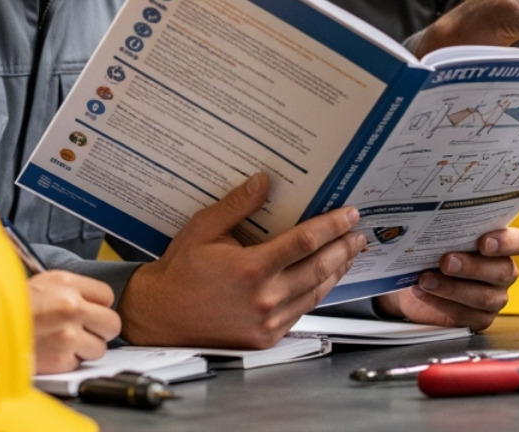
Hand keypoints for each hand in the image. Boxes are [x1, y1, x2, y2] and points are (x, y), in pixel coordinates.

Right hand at [29, 270, 121, 374]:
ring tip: (63, 342)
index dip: (98, 307)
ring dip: (84, 349)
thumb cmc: (10, 308)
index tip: (88, 312)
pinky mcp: (60, 360)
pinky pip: (77, 364)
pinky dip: (67, 362)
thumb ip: (71, 288)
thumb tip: (94, 300)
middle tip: (84, 331)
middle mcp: (71, 308)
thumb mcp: (42, 283)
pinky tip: (51, 352)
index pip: (107, 296)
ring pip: (99, 348)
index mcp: (67, 284)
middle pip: (112, 323)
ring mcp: (67, 335)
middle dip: (100, 330)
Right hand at [117, 172, 367, 347]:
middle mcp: (264, 298)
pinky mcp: (266, 337)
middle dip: (344, 247)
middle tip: (359, 232)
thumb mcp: (204, 229)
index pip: (306, 242)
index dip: (332, 226)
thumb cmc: (180, 272)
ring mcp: (267, 322)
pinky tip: (324, 278)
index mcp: (251, 269)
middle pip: (320, 268)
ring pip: (316, 292)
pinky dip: (318, 292)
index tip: (350, 213)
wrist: (160, 317)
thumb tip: (264, 181)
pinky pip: (302, 311)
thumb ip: (237, 205)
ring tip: (349, 253)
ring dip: (337, 270)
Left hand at [374, 227, 518, 330]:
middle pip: (502, 271)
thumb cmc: (435, 253)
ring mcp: (495, 298)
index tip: (483, 242)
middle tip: (446, 261)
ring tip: (426, 279)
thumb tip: (435, 223)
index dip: (506, 243)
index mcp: (501, 247)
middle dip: (472, 266)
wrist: (418, 281)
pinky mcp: (480, 319)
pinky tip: (424, 293)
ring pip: (485, 297)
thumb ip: (449, 231)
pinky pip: (467, 316)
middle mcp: (503, 272)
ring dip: (452, 288)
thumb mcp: (443, 239)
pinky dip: (442, 303)